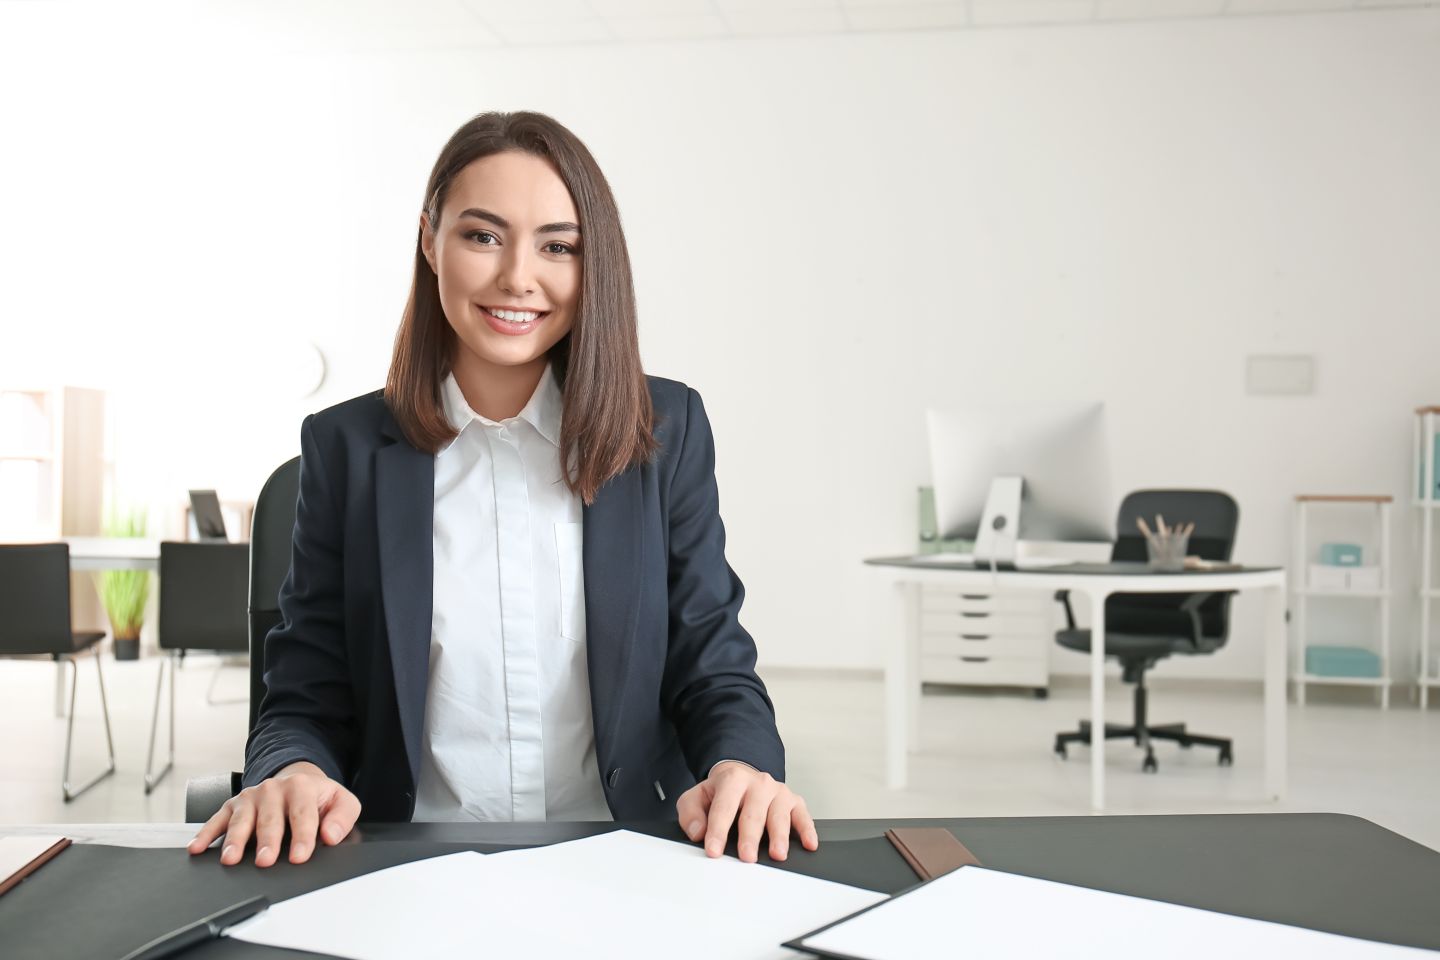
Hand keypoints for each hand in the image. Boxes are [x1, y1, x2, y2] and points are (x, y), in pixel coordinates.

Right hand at [187, 761, 360, 867]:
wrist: (297, 781)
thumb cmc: (318, 799)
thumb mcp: (341, 802)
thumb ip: (342, 818)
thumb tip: (331, 835)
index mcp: (301, 787)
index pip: (302, 814)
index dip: (302, 836)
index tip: (299, 856)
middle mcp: (272, 789)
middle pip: (269, 818)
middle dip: (267, 840)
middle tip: (266, 860)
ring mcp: (250, 797)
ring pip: (241, 820)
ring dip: (235, 840)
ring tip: (231, 859)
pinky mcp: (232, 806)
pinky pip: (217, 820)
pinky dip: (206, 834)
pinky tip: (197, 847)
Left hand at [675, 761, 818, 862]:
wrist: (740, 777)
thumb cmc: (719, 793)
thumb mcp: (696, 798)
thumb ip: (690, 813)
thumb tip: (699, 831)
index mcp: (732, 780)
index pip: (723, 807)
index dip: (718, 830)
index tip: (714, 850)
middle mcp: (757, 783)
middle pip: (753, 813)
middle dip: (750, 836)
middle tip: (746, 857)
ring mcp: (778, 791)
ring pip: (779, 815)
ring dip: (779, 835)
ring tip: (777, 854)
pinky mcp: (794, 801)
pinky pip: (802, 815)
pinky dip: (807, 829)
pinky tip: (809, 844)